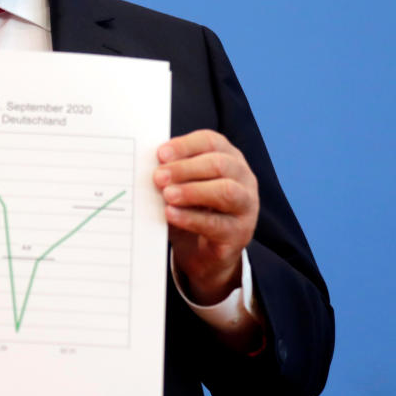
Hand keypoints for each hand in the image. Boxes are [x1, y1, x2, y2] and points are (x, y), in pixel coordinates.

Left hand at [154, 130, 258, 304]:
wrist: (202, 253)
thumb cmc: (191, 209)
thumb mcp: (181, 186)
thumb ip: (170, 173)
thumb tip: (150, 164)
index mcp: (228, 157)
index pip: (211, 142)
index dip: (185, 146)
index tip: (161, 154)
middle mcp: (243, 178)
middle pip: (219, 164)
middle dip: (185, 169)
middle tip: (158, 177)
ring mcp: (246, 206)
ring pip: (226, 191)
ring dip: (192, 191)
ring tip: (167, 195)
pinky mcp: (239, 233)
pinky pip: (217, 223)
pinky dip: (191, 218)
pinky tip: (171, 214)